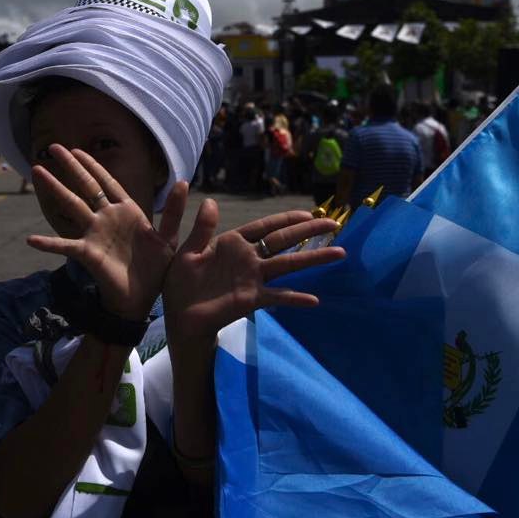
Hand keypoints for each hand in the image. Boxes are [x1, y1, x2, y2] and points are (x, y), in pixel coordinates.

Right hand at [26, 145, 187, 319]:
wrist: (142, 299)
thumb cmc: (155, 269)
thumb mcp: (168, 238)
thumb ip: (174, 211)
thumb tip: (183, 181)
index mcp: (126, 212)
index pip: (107, 182)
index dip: (93, 165)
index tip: (77, 149)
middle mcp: (106, 219)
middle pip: (85, 186)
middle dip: (70, 166)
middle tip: (52, 148)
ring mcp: (95, 234)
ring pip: (72, 205)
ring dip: (54, 188)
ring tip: (36, 170)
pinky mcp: (89, 254)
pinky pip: (65, 246)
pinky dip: (48, 244)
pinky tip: (31, 240)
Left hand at [163, 201, 345, 357]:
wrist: (179, 316)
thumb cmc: (181, 284)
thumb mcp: (187, 252)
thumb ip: (201, 229)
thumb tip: (209, 201)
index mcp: (232, 243)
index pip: (265, 227)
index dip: (286, 219)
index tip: (308, 212)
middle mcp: (248, 259)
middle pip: (283, 241)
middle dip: (309, 231)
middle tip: (334, 223)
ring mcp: (253, 279)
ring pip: (288, 264)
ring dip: (313, 258)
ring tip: (339, 252)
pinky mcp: (251, 299)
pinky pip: (277, 297)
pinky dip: (294, 298)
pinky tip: (314, 299)